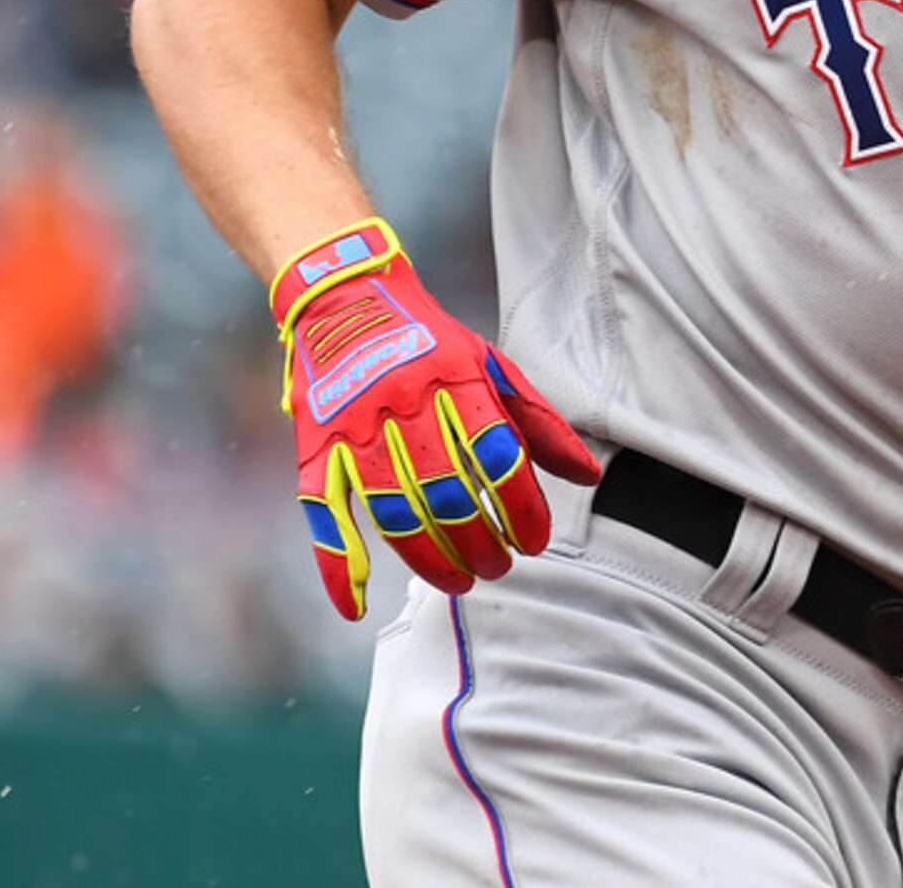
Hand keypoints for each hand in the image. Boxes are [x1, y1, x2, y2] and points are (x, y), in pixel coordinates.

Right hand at [271, 220, 599, 619]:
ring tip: (461, 580)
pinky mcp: (314, 449)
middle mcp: (404, 401)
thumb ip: (537, 422)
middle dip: (480, 541)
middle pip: (447, 491)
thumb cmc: (430, 341)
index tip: (535, 540)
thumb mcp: (491, 365)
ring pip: (393, 511)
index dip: (522, 506)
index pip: (497, 455)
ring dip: (428, 559)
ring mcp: (355, 428)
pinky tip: (353, 604)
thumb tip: (588, 477)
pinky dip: (335, 563)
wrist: (344, 298)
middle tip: (500, 567)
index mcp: (456, 377)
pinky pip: (323, 514)